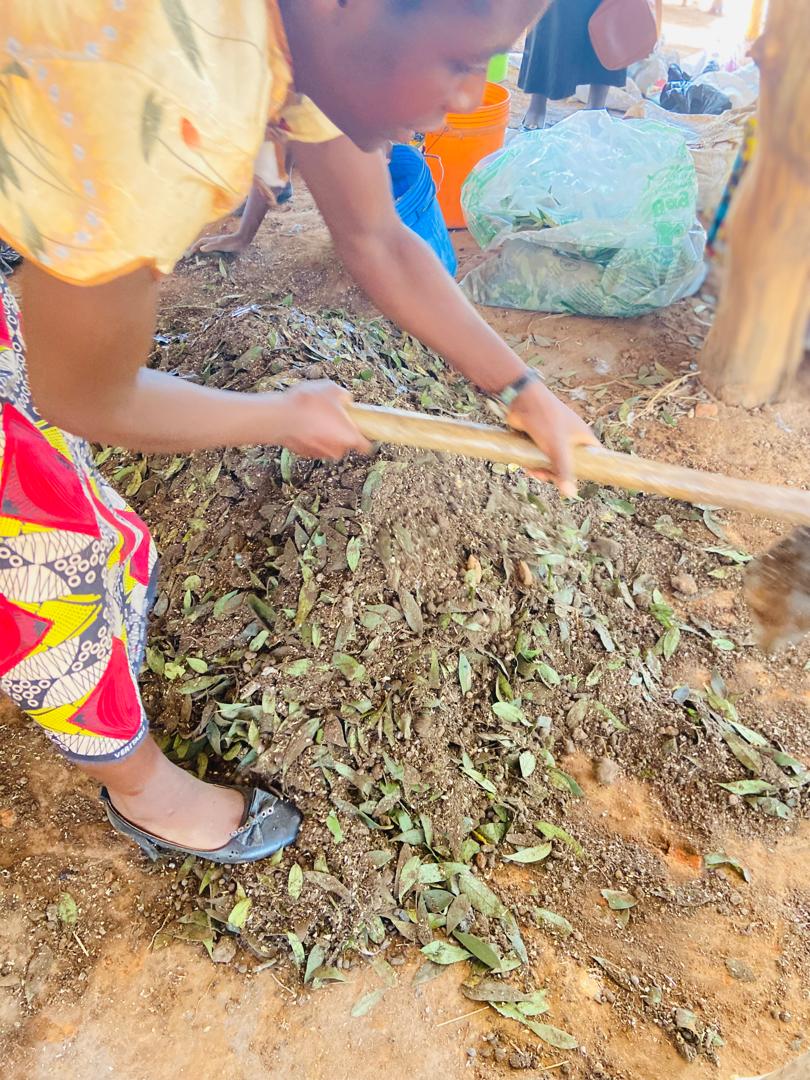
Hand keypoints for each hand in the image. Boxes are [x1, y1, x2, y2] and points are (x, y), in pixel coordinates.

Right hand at [187, 232, 249, 256]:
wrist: (242, 241)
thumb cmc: (231, 242)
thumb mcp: (220, 244)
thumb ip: (211, 246)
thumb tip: (201, 249)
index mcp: (212, 241)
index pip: (200, 242)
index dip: (194, 246)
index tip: (190, 253)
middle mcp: (215, 242)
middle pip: (203, 245)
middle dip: (197, 250)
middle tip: (192, 257)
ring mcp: (219, 246)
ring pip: (209, 249)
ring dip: (204, 254)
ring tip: (200, 261)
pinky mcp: (225, 249)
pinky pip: (215, 253)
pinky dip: (212, 257)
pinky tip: (213, 262)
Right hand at [272, 381, 371, 459]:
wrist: (279, 417)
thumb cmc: (308, 404)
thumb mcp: (332, 389)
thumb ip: (344, 396)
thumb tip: (346, 400)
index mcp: (350, 437)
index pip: (367, 447)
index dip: (366, 438)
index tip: (362, 430)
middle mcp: (337, 450)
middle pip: (346, 443)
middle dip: (341, 431)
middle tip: (332, 415)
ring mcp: (320, 453)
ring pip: (329, 444)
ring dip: (325, 433)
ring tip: (314, 416)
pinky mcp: (306, 453)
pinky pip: (314, 444)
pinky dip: (311, 436)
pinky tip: (303, 423)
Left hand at [506, 381, 596, 497]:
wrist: (522, 400)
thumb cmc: (545, 420)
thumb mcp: (557, 448)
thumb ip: (564, 471)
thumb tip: (570, 494)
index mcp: (582, 435)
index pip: (594, 456)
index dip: (590, 469)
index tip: (579, 481)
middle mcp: (570, 436)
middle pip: (570, 463)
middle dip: (557, 473)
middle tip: (545, 477)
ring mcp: (554, 436)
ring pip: (552, 460)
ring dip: (543, 469)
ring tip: (532, 471)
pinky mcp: (539, 436)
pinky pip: (540, 454)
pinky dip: (534, 461)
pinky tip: (526, 466)